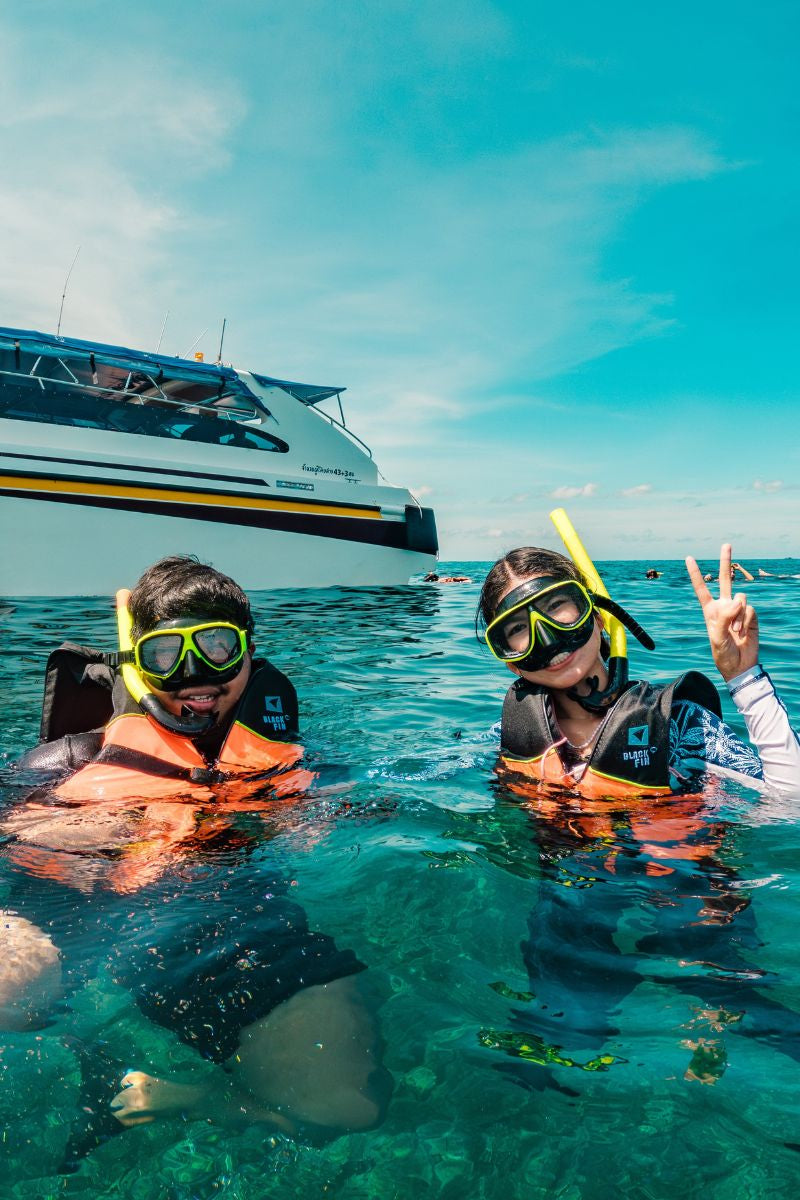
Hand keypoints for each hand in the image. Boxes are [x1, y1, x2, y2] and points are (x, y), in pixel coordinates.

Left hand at [685, 544, 758, 681]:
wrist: (740, 665)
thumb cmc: (723, 653)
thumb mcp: (716, 638)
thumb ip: (723, 618)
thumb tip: (735, 602)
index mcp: (710, 610)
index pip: (702, 589)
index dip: (695, 574)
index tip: (688, 558)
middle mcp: (724, 606)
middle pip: (725, 579)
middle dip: (726, 561)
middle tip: (726, 544)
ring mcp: (738, 609)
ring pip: (740, 597)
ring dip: (737, 615)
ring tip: (735, 630)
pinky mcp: (750, 615)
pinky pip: (749, 609)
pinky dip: (745, 621)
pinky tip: (743, 632)